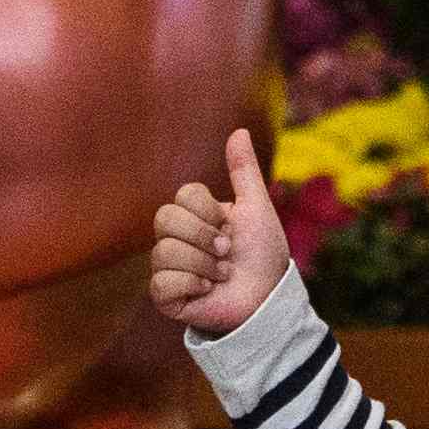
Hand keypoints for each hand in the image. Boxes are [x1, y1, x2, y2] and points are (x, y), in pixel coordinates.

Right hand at [153, 130, 290, 337]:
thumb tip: (238, 131)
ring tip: (221, 274)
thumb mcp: (256, 207)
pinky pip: (160, 282)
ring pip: (163, 252)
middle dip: (203, 237)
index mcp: (194, 215)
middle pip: (164, 219)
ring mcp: (169, 267)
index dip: (207, 211)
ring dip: (204, 264)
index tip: (230, 226)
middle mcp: (177, 238)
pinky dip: (190, 284)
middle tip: (226, 252)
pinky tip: (207, 290)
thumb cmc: (263, 253)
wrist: (268, 297)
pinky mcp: (167, 296)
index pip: (182, 196)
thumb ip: (244, 170)